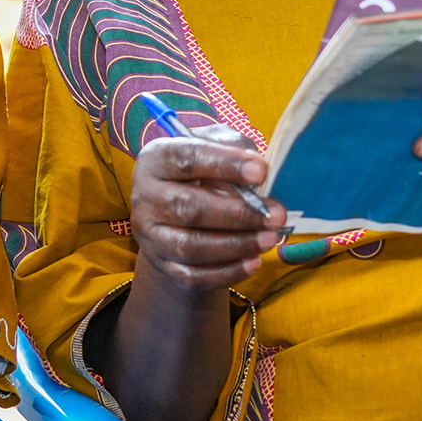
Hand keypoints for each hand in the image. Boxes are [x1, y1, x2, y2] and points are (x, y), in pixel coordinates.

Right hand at [131, 123, 287, 293]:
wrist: (174, 212)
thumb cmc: (199, 172)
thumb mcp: (211, 147)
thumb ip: (232, 145)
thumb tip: (257, 165)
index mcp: (155, 159)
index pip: (186, 159)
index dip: (225, 164)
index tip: (261, 171)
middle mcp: (146, 197)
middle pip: (188, 207)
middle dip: (238, 213)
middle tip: (275, 215)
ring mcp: (151, 234)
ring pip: (192, 245)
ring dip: (237, 244)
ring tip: (270, 238)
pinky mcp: (163, 264)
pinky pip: (194, 275)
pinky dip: (228, 271)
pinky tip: (254, 261)